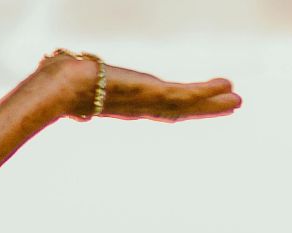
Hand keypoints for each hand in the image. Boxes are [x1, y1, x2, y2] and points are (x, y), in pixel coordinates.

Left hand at [42, 53, 242, 122]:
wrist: (60, 87)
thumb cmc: (58, 82)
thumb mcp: (72, 77)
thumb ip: (70, 73)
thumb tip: (53, 62)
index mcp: (124, 103)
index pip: (156, 108)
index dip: (176, 108)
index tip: (188, 109)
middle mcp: (138, 106)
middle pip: (179, 110)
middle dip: (204, 108)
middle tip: (231, 105)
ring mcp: (148, 102)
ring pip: (188, 105)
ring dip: (213, 103)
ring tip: (238, 100)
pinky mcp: (154, 94)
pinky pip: (188, 93)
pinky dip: (207, 90)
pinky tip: (227, 86)